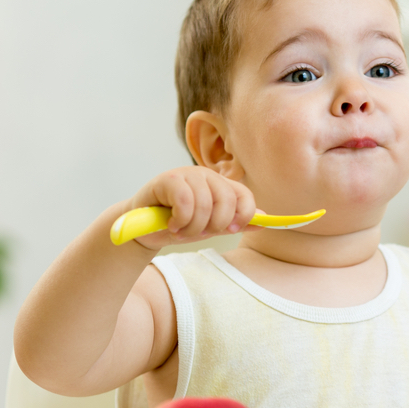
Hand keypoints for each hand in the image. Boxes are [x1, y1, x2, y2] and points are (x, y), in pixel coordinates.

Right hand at [125, 167, 257, 249]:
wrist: (143, 229)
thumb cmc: (177, 225)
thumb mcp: (210, 227)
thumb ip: (235, 223)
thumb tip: (265, 221)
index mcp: (221, 185)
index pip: (245, 196)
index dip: (243, 216)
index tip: (230, 230)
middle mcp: (206, 176)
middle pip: (227, 200)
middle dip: (213, 225)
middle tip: (197, 233)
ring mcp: (187, 174)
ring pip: (205, 204)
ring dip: (192, 227)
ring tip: (180, 230)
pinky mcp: (168, 179)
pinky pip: (185, 201)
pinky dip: (180, 220)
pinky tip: (172, 224)